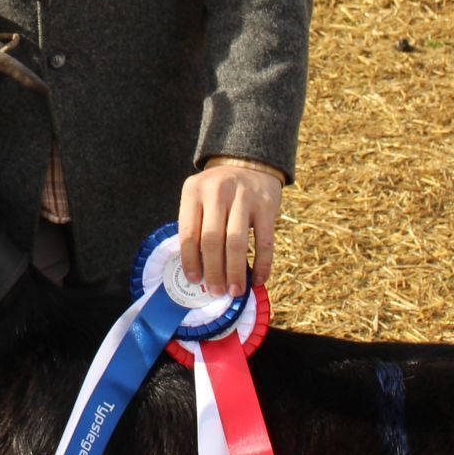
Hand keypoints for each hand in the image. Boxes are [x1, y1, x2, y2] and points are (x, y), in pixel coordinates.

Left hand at [177, 161, 284, 298]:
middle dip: (214, 271)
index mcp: (193, 191)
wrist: (249, 162)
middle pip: (212, 240)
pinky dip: (262, 264)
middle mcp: (217, 191)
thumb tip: (198, 271)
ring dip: (235, 271)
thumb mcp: (199, 197)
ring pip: (236, 242)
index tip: (195, 280)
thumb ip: (196, 226)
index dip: (190, 260)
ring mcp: (243, 197)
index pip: (188, 232)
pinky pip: (264, 241)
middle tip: (216, 292)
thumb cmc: (218, 190)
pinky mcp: (266, 205)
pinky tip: (257, 279)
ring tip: (234, 291)